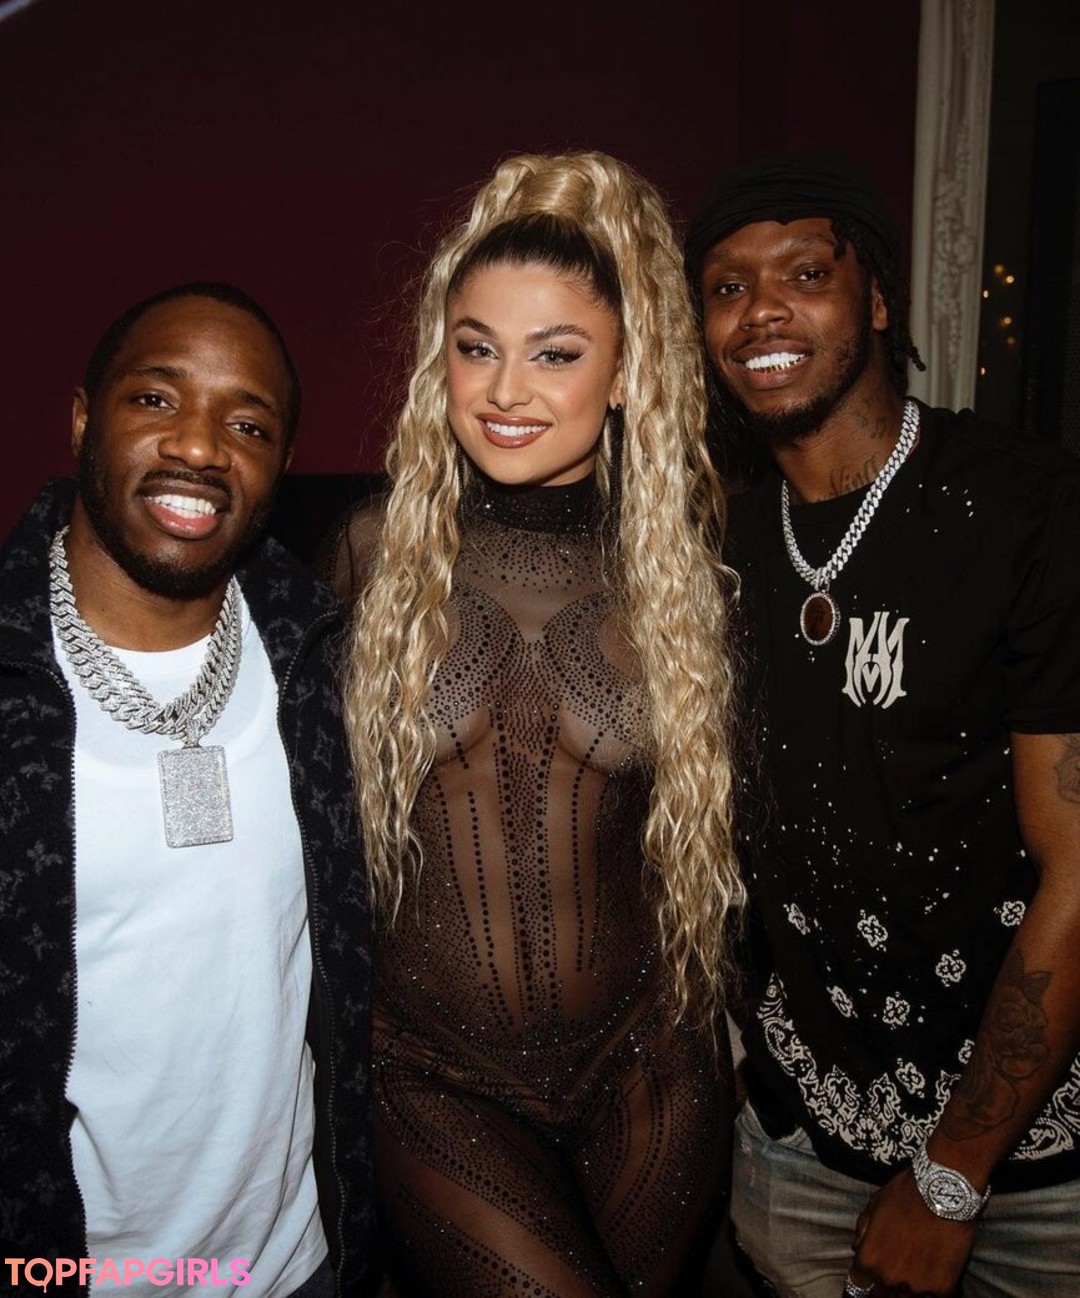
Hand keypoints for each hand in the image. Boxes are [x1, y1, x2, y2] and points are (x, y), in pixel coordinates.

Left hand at [848, 1168, 976, 1295]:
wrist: (942, 1191)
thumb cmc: (904, 1195)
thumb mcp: (874, 1206)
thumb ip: (862, 1231)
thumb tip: (857, 1246)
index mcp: (868, 1260)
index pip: (857, 1285)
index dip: (863, 1280)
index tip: (868, 1278)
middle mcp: (889, 1278)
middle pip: (881, 1296)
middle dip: (882, 1288)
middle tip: (892, 1274)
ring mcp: (916, 1287)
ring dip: (905, 1291)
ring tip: (911, 1275)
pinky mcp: (942, 1289)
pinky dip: (930, 1292)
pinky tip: (931, 1279)